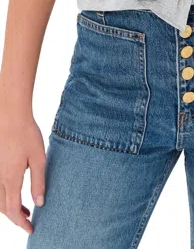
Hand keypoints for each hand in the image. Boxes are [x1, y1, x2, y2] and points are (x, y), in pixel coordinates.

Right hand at [0, 110, 45, 235]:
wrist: (9, 114)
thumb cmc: (26, 133)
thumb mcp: (38, 158)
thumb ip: (39, 181)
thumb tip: (40, 203)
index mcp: (11, 178)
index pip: (13, 210)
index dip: (21, 223)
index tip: (31, 229)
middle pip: (3, 207)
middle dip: (15, 217)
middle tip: (28, 219)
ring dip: (8, 207)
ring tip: (24, 207)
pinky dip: (4, 195)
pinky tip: (14, 189)